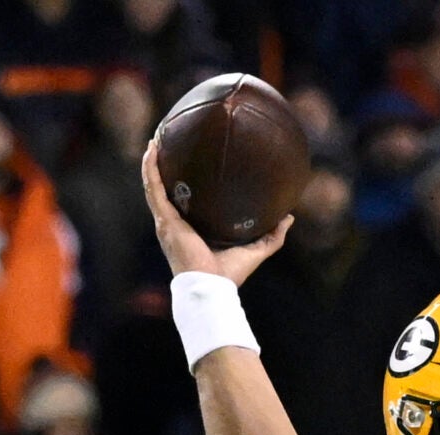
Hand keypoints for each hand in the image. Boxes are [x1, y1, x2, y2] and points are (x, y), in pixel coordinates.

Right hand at [142, 139, 289, 283]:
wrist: (211, 287)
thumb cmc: (228, 275)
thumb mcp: (255, 250)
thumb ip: (272, 236)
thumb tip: (289, 218)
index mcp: (190, 230)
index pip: (181, 204)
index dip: (180, 186)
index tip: (185, 165)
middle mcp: (174, 225)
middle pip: (163, 192)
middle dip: (161, 169)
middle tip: (164, 147)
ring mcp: (167, 221)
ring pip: (153, 186)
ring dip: (151, 163)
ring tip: (154, 141)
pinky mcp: (165, 220)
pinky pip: (153, 188)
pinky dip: (150, 169)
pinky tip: (151, 150)